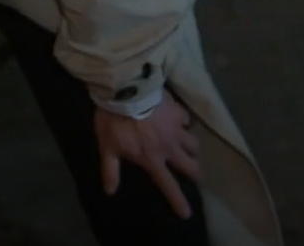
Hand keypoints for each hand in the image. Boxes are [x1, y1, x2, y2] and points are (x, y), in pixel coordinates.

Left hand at [94, 98, 201, 218]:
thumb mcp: (107, 146)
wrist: (126, 91)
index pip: (167, 185)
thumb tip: (109, 192)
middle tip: (195, 174)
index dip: (178, 200)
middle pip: (191, 165)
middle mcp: (169, 147)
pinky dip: (184, 122)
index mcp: (152, 159)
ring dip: (193, 148)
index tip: (187, 213)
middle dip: (195, 173)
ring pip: (194, 144)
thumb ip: (110, 170)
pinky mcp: (179, 111)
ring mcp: (177, 129)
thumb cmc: (114, 121)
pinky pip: (187, 120)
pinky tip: (179, 119)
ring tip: (190, 147)